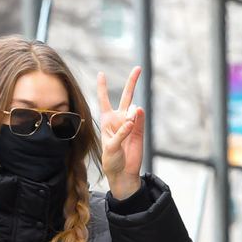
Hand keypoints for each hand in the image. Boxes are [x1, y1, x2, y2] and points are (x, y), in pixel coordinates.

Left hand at [97, 65, 143, 196]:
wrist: (123, 173)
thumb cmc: (111, 161)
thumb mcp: (110, 147)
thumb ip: (121, 133)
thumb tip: (132, 119)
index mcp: (106, 120)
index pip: (104, 100)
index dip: (102, 87)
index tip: (101, 73)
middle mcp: (119, 119)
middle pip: (126, 96)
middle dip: (132, 82)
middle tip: (138, 68)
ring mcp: (130, 124)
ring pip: (134, 108)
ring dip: (132, 113)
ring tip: (129, 126)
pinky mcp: (139, 131)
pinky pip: (140, 119)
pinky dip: (138, 118)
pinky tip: (136, 119)